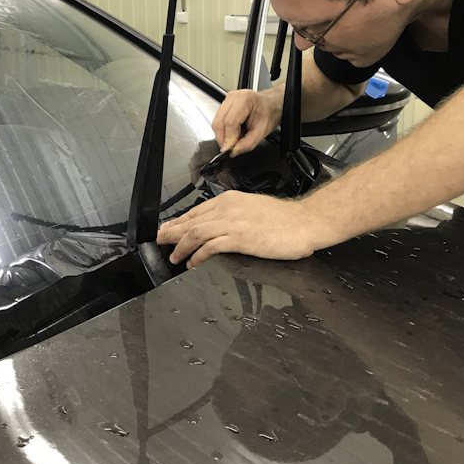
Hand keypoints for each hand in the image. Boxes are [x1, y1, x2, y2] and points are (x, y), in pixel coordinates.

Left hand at [157, 191, 318, 267]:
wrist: (304, 222)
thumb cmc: (283, 218)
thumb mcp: (252, 208)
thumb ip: (234, 214)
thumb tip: (218, 225)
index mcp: (229, 200)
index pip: (196, 211)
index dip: (179, 221)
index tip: (168, 229)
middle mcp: (227, 209)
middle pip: (191, 220)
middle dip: (172, 232)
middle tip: (159, 241)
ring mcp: (232, 223)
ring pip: (195, 233)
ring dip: (180, 246)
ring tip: (173, 256)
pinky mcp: (239, 239)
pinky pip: (210, 247)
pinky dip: (197, 255)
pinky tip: (192, 262)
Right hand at [212, 89, 279, 155]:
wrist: (271, 104)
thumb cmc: (269, 113)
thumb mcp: (262, 132)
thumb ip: (247, 144)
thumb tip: (233, 151)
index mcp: (245, 100)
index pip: (230, 122)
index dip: (229, 138)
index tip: (230, 149)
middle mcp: (233, 97)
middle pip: (218, 122)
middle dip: (223, 138)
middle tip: (231, 147)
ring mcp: (227, 100)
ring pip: (216, 122)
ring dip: (223, 134)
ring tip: (235, 137)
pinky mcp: (224, 104)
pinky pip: (218, 120)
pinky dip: (224, 130)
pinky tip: (234, 131)